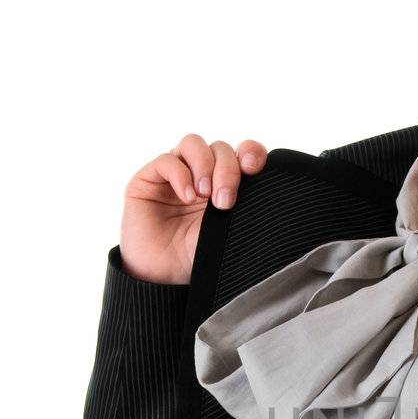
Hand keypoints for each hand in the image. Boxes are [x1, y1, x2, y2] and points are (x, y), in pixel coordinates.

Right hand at [119, 133, 268, 285]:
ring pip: (193, 143)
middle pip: (220, 149)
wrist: (160, 275)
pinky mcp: (149, 177)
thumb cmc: (196, 255)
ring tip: (204, 195)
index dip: (251, 152)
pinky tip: (187, 197)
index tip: (254, 169)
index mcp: (225, 183)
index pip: (243, 153)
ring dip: (204, 165)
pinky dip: (180, 174)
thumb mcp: (229, 235)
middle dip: (227, 170)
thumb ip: (245, 211)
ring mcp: (177, 173)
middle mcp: (202, 173)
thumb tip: (268, 194)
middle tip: (225, 202)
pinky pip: (167, 160)